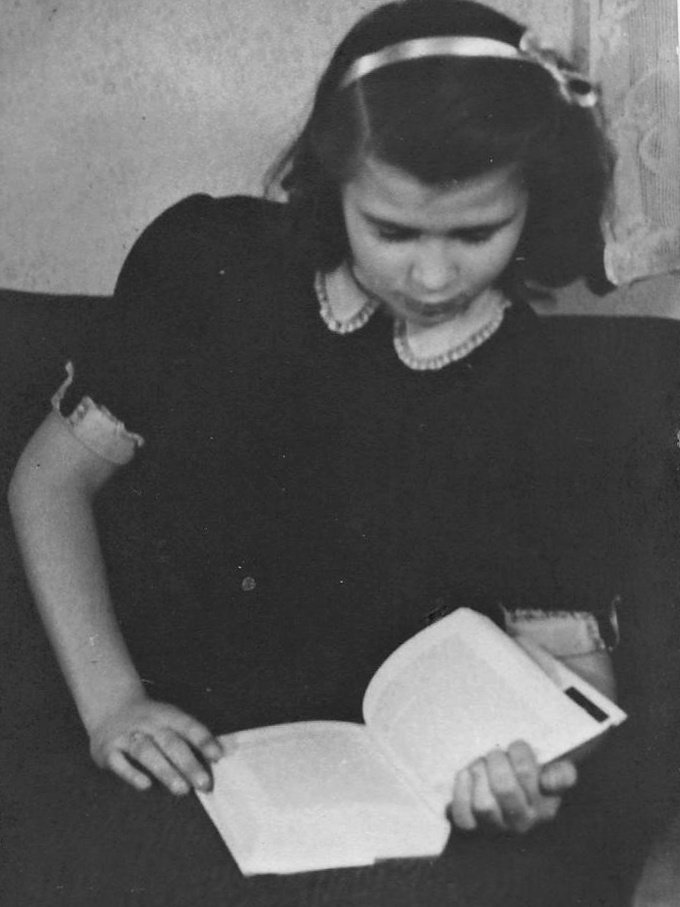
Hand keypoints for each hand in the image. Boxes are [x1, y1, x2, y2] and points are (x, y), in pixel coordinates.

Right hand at [88, 692, 223, 794]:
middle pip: (170, 742)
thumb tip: (217, 756)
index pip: (187, 725)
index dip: (203, 740)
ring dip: (165, 770)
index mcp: (165, 714)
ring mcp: (125, 735)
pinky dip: (132, 773)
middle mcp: (146, 723)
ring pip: (146, 751)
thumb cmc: (148, 721)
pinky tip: (146, 785)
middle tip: (204, 784)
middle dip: (188, 763)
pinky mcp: (107, 750)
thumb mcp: (166, 718)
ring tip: (182, 790)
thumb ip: (187, 736)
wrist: (109, 707)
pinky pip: (119, 762)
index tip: (218, 756)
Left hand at [449, 740, 576, 833]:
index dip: (520, 754)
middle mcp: (522, 822)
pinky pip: (463, 813)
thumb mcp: (549, 774)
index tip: (516, 746)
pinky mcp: (472, 827)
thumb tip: (548, 780)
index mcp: (545, 806)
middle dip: (496, 762)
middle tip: (496, 754)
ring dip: (479, 774)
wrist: (498, 799)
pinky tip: (467, 775)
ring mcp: (496, 827)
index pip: (530, 776)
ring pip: (484, 804)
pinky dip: (461, 789)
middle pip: (505, 788)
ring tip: (482, 765)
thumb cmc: (526, 780)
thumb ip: (561, 773)